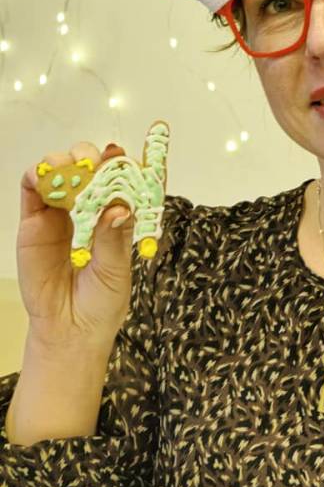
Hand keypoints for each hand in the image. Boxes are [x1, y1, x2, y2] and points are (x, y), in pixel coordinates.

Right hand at [16, 142, 134, 352]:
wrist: (70, 331)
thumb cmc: (101, 302)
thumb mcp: (115, 269)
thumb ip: (113, 237)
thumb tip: (119, 206)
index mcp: (117, 217)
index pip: (123, 180)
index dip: (126, 163)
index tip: (129, 155)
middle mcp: (90, 209)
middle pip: (90, 169)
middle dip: (94, 157)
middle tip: (100, 161)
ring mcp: (61, 214)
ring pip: (61, 171)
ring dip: (68, 160)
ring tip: (76, 169)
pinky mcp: (34, 223)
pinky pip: (32, 189)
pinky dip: (38, 174)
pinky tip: (47, 175)